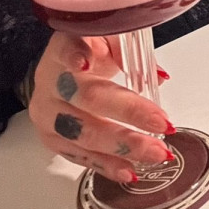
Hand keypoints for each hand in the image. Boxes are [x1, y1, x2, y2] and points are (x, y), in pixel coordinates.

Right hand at [28, 32, 173, 182]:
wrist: (58, 72)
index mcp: (61, 47)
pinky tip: (128, 170)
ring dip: (123, 147)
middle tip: (161, 124)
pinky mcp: (50, 139)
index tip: (87, 62)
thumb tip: (159, 78)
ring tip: (153, 152)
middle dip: (129, 113)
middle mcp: (49, 81)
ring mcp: (46, 113)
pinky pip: (79, 155)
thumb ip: (129, 52)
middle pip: (88, 98)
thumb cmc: (88, 52)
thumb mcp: (108, 38)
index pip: (66, 48)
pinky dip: (106, 165)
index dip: (75, 55)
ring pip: (83, 134)